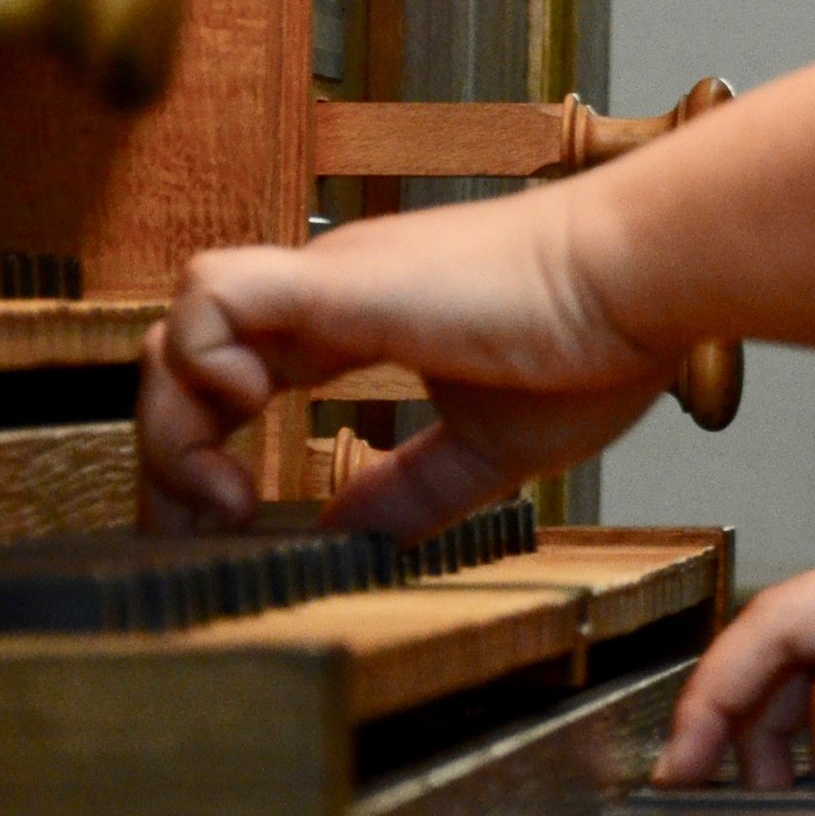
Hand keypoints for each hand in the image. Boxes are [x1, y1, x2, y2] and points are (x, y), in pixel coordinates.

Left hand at [136, 188, 666, 537]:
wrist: (644, 280)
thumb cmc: (598, 344)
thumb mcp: (488, 448)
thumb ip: (407, 491)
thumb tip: (338, 537)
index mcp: (362, 323)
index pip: (236, 381)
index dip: (207, 460)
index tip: (235, 532)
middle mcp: (331, 291)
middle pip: (184, 360)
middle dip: (170, 461)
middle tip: (208, 536)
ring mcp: (329, 278)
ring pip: (180, 326)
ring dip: (176, 420)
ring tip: (228, 493)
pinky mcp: (340, 278)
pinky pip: (210, 295)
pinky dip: (202, 361)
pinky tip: (253, 422)